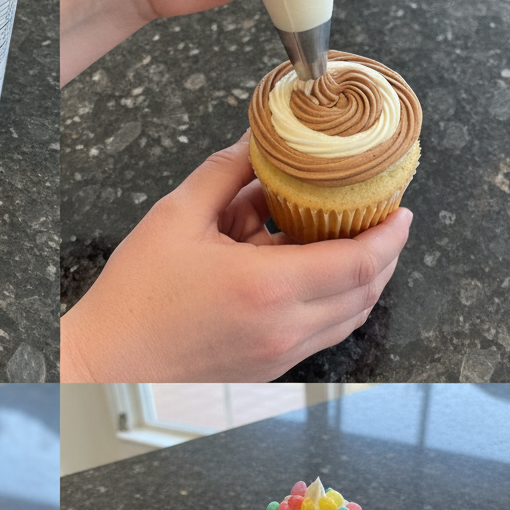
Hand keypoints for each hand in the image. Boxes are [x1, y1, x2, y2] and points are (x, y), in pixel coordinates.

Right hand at [59, 132, 411, 380]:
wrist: (108, 362)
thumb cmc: (134, 298)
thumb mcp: (175, 218)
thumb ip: (225, 172)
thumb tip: (258, 142)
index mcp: (264, 286)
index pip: (358, 263)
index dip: (390, 235)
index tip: (400, 209)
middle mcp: (282, 327)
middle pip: (366, 293)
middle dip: (386, 254)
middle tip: (385, 220)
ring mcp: (278, 354)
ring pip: (350, 319)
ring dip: (364, 282)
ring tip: (356, 246)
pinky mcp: (269, 368)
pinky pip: (323, 335)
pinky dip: (336, 305)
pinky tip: (315, 278)